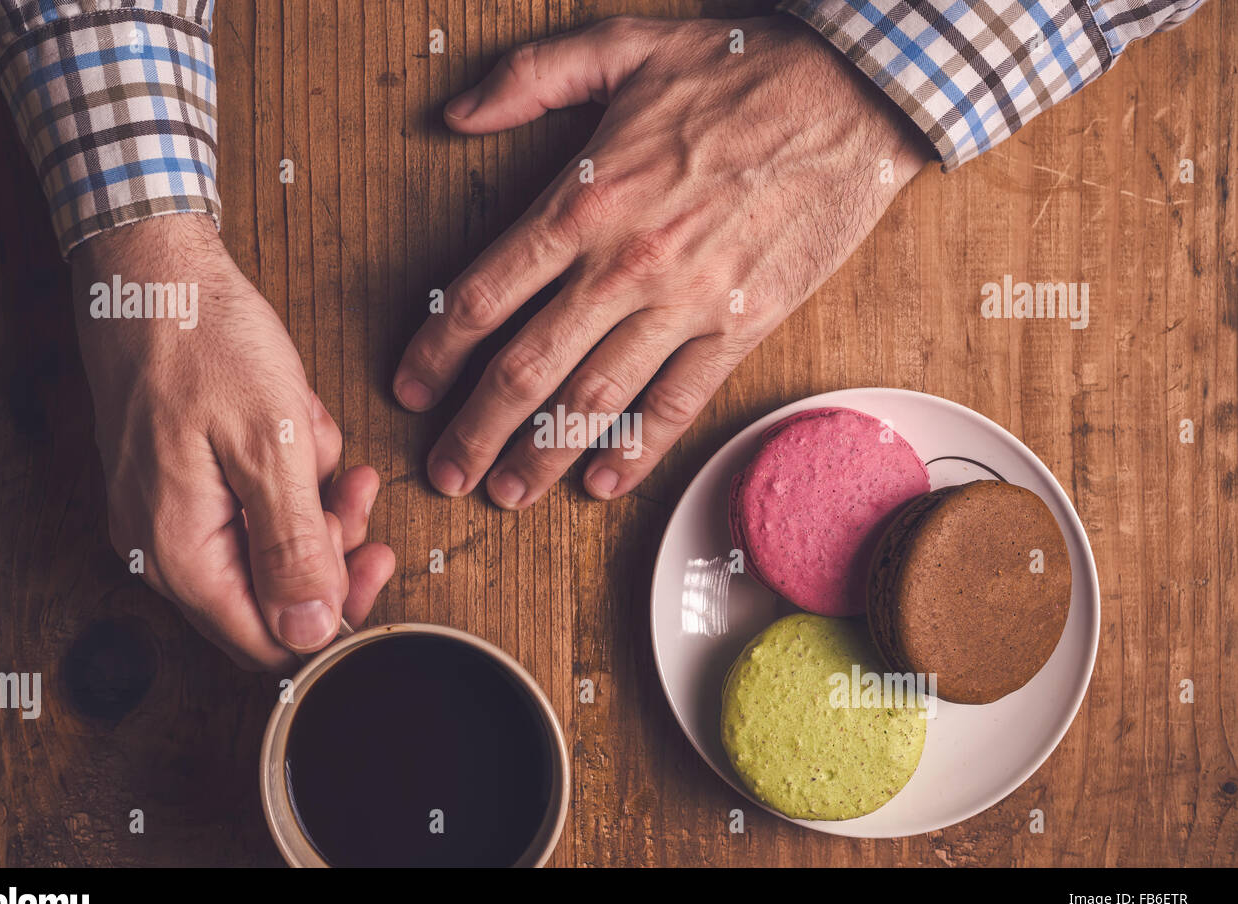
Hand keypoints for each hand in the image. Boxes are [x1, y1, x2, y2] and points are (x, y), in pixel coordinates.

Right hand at [71, 215, 394, 669]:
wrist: (150, 266)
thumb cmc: (202, 340)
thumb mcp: (269, 444)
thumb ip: (294, 546)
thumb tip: (312, 630)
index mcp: (180, 551)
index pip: (266, 640)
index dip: (331, 615)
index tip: (376, 560)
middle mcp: (162, 545)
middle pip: (269, 592)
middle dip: (326, 540)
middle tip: (357, 488)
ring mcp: (167, 510)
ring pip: (266, 539)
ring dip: (308, 492)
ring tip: (313, 432)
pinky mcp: (180, 477)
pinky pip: (248, 497)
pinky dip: (281, 464)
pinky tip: (290, 418)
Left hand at [394, 14, 930, 507]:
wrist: (855, 98)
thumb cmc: (741, 71)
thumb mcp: (625, 47)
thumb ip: (531, 78)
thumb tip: (457, 112)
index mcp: (586, 202)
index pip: (486, 295)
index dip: (437, 351)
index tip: (411, 387)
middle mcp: (626, 265)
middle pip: (527, 369)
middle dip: (476, 431)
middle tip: (445, 472)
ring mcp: (686, 304)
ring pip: (595, 400)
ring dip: (543, 455)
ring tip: (508, 493)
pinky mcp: (741, 326)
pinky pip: (679, 404)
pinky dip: (638, 450)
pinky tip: (603, 481)